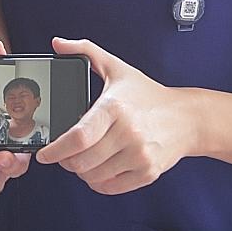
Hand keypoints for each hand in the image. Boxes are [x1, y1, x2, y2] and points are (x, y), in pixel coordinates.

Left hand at [37, 37, 192, 194]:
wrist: (186, 118)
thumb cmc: (148, 94)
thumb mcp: (117, 67)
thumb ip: (85, 51)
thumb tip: (57, 43)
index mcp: (116, 106)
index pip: (79, 136)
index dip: (56, 149)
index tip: (44, 153)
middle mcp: (129, 132)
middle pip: (83, 160)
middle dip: (66, 161)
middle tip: (64, 155)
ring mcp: (139, 155)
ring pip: (94, 176)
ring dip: (81, 172)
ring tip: (82, 159)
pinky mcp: (147, 172)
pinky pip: (111, 187)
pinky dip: (98, 182)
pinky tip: (99, 169)